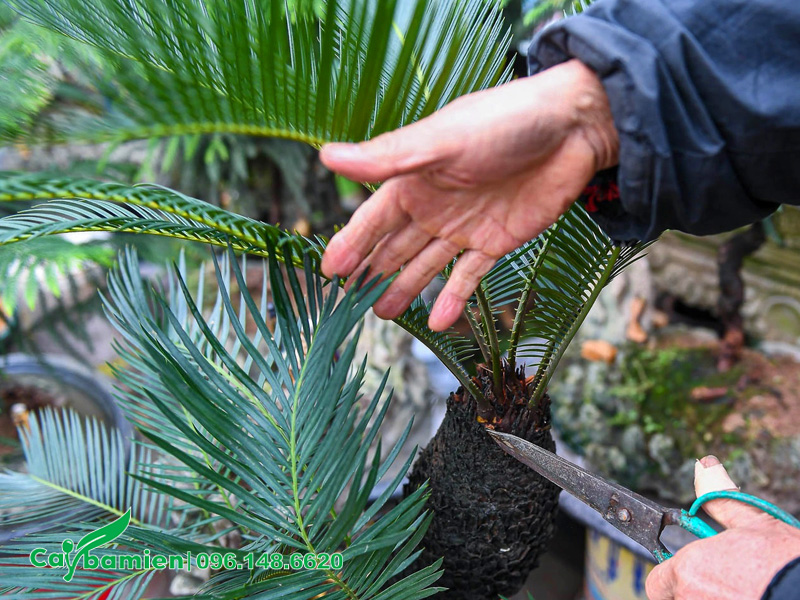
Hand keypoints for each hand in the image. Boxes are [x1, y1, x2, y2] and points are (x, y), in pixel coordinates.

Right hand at [320, 59, 617, 330]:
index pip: (374, 219)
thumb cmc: (504, 123)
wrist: (573, 128)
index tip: (329, 272)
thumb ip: (388, 156)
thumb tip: (327, 155)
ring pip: (426, 264)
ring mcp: (465, 225)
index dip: (351, 244)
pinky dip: (453, 298)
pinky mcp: (497, 241)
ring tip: (382, 313)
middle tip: (349, 301)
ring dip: (405, 288)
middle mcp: (436, 205)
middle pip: (395, 245)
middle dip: (372, 271)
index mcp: (416, 180)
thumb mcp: (441, 140)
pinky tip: (436, 321)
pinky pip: (469, 275)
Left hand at [646, 456, 799, 599]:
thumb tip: (706, 466)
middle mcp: (691, 598)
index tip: (685, 569)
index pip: (656, 580)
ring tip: (741, 588)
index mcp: (688, 569)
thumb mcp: (754, 522)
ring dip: (709, 597)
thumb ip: (720, 498)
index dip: (670, 573)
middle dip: (691, 588)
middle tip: (718, 578)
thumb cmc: (786, 561)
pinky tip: (749, 597)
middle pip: (677, 596)